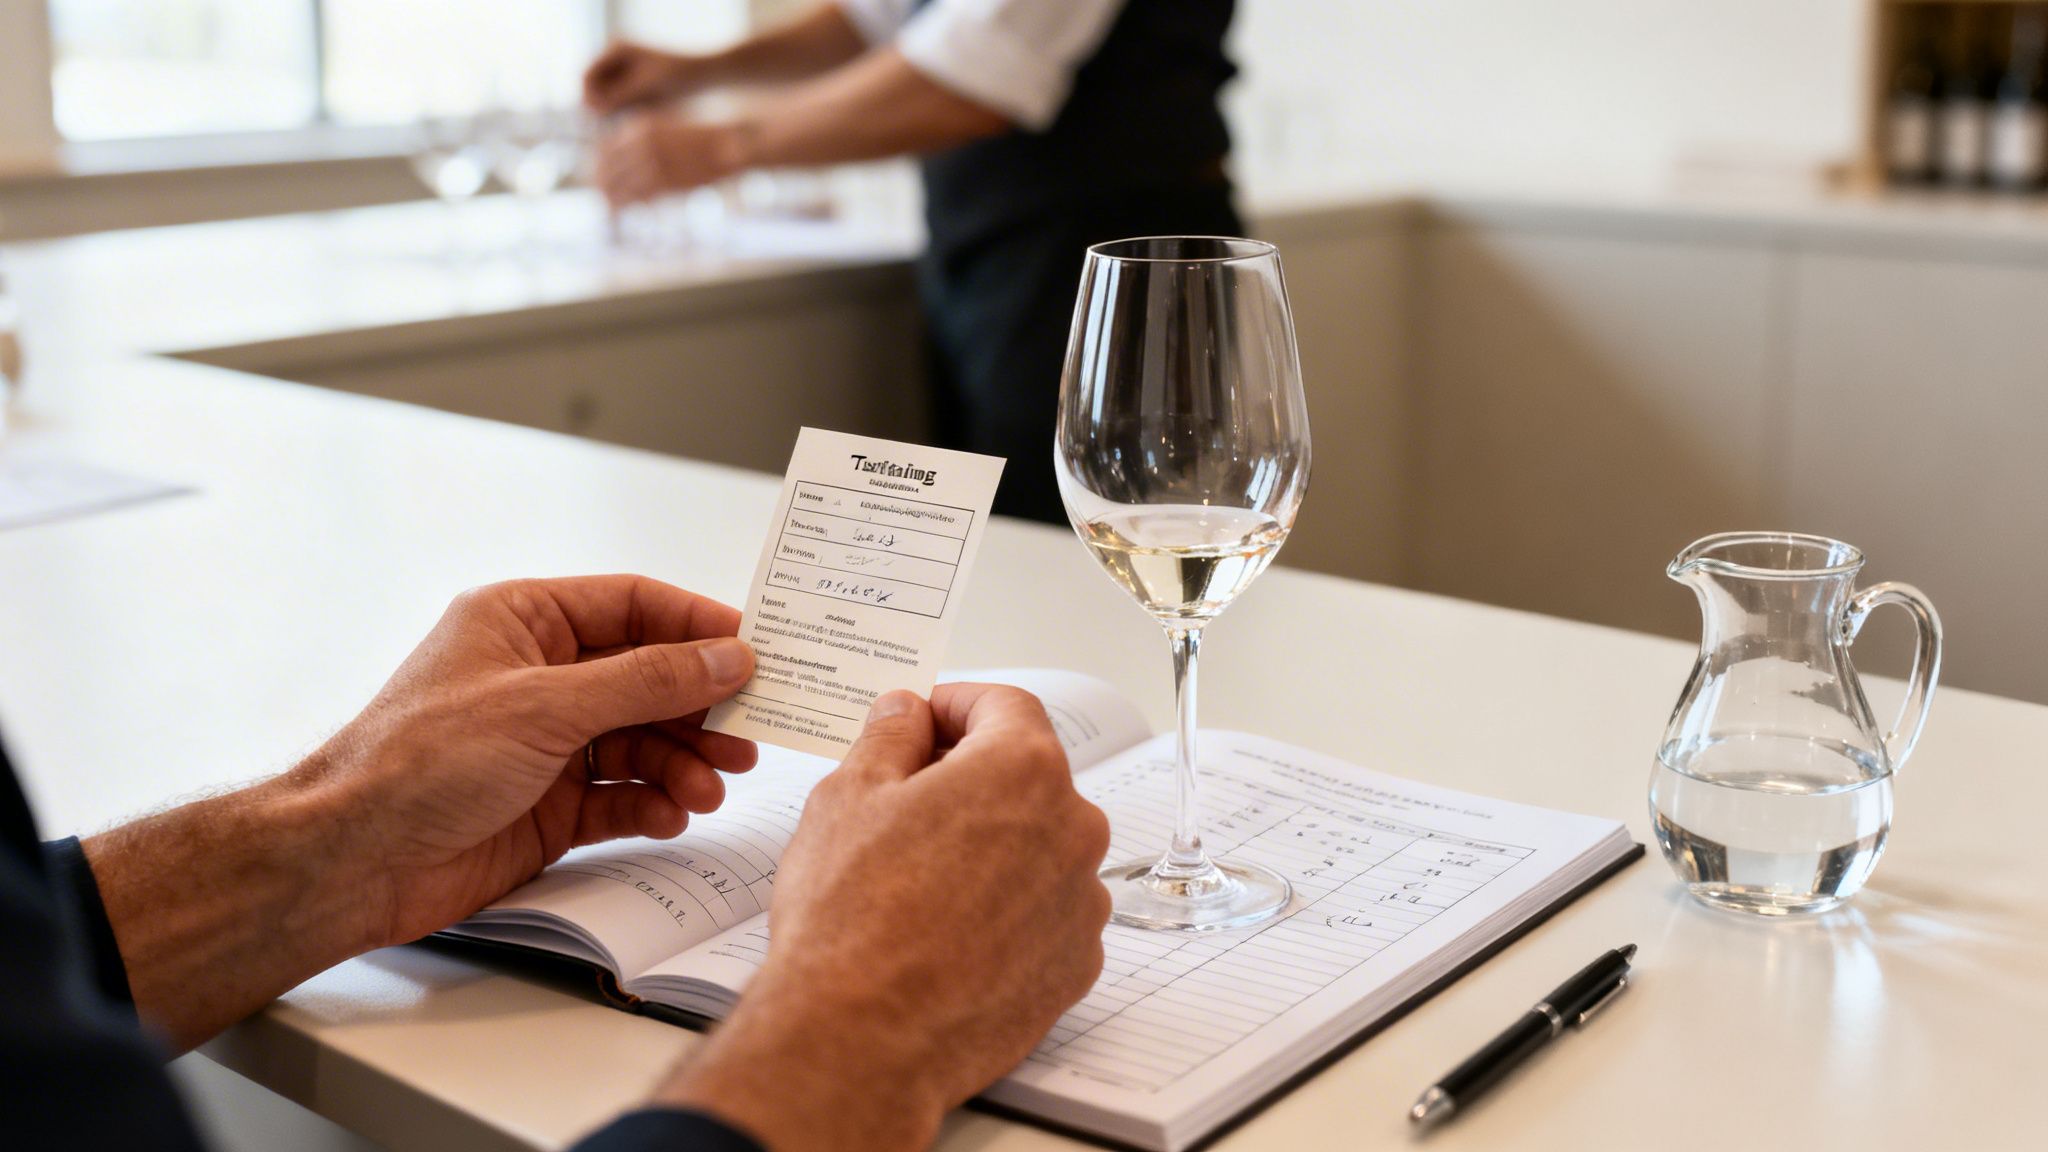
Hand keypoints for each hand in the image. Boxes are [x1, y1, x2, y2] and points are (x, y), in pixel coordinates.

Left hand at [295, 575, 757, 947]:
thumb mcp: (545, 706)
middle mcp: (537, 677)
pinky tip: (672, 813)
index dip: (696, 626)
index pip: (632, 606)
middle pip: (646, 678)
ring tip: (710, 788)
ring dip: (682, 763)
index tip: (754, 651)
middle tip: (748, 733)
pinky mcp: (548, 806)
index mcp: (523, 622)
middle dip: (699, 707)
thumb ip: (645, 681)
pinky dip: (653, 804)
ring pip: (641, 742)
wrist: (353, 862)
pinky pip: (620, 796)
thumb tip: (725, 657)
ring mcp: (543, 743)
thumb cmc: (416, 762)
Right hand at [584, 41, 701, 113]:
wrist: (703, 76)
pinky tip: (633, 121)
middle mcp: (613, 58)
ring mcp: (620, 72)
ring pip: (603, 98)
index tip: (600, 116)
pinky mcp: (629, 86)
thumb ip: (618, 97)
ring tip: (625, 124)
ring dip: (610, 111)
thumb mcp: (646, 87)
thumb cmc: (678, 77)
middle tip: (611, 125)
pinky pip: (616, 102)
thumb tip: (593, 109)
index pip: (587, 75)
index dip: (589, 97)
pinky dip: (621, 112)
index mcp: (616, 49)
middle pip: (592, 87)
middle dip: (599, 105)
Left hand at [593, 113, 753, 206]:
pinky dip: (626, 204)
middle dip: (602, 183)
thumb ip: (645, 140)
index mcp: (639, 126)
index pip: (604, 148)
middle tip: (603, 195)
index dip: (600, 165)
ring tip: (610, 206)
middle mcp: (640, 143)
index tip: (602, 176)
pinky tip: (624, 209)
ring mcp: (651, 163)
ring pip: (616, 185)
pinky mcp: (663, 182)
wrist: (729, 144)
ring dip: (611, 197)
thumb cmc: (702, 138)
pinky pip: (634, 196)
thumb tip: (626, 158)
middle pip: (606, 168)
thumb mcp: (667, 128)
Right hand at [652, 685, 1112, 1150]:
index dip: (955, 704)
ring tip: (920, 878)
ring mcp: (1081, 902)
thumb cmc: (851, 918)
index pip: (1004, 705)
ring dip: (992, 845)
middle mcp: (1073, 829)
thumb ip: (890, 736)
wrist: (862, 1038)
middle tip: (906, 800)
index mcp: (1023, 770)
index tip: (923, 718)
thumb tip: (907, 715)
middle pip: (1026, 776)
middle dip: (970, 777)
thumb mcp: (848, 796)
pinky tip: (949, 928)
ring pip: (1038, 846)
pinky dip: (1007, 906)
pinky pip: (1045, 910)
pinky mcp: (1075, 964)